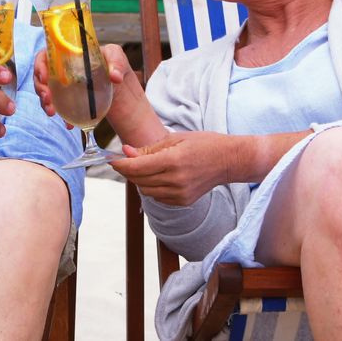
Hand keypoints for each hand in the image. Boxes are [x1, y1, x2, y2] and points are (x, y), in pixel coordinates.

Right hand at [33, 43, 140, 125]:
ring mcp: (63, 86)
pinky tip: (69, 125)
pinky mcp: (68, 101)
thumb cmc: (114, 64)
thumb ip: (116, 61)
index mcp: (67, 54)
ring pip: (46, 93)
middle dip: (40, 88)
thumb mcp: (116, 55)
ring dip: (45, 103)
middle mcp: (61, 70)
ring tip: (52, 112)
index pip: (46, 55)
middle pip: (41, 76)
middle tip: (47, 98)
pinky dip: (61, 116)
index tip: (44, 77)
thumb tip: (115, 77)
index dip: (40, 65)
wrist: (121, 86)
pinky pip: (59, 108)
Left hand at [111, 131, 242, 205]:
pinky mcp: (183, 202)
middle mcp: (176, 180)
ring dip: (139, 179)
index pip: (137, 167)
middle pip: (138, 180)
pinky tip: (159, 176)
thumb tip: (126, 152)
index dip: (121, 164)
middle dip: (128, 170)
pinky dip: (152, 187)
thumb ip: (149, 148)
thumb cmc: (204, 144)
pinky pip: (157, 196)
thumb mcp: (175, 139)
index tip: (112, 159)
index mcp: (173, 161)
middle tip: (125, 160)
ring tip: (145, 166)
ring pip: (146, 190)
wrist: (229, 161)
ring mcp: (180, 194)